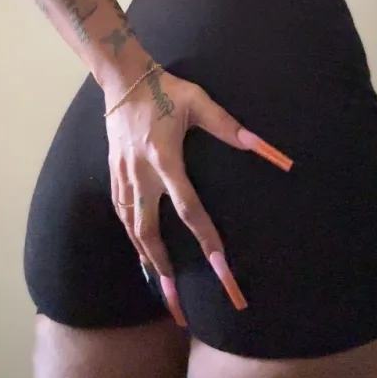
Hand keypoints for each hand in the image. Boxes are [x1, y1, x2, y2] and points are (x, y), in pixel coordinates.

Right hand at [105, 64, 291, 325]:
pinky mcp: (114, 171)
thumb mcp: (198, 102)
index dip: (206, 239)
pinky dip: (129, 234)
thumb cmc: (165, 90)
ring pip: (130, 226)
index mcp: (164, 158)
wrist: (123, 79)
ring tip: (157, 284)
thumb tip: (262, 147)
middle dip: (162, 266)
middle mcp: (141, 173)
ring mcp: (124, 174)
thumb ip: (228, 126)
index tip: (220, 265)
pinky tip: (137, 247)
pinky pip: (120, 211)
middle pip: (149, 231)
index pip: (188, 209)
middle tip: (175, 297)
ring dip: (144, 256)